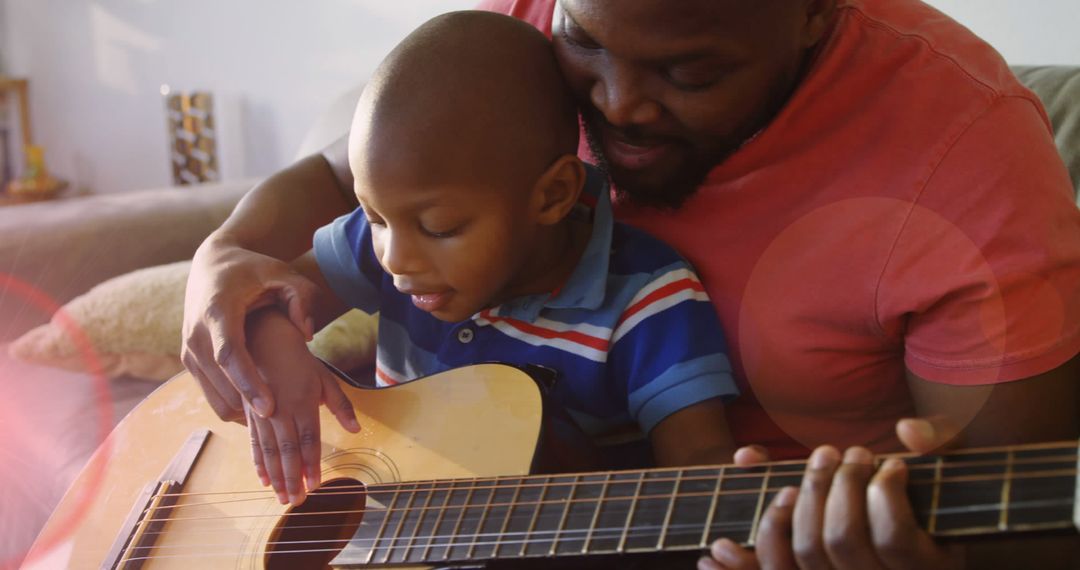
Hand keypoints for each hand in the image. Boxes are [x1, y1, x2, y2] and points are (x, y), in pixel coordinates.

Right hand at [182, 232, 318, 421]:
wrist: (212, 264)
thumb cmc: (253, 269)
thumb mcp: (282, 273)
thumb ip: (301, 297)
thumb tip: (307, 334)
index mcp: (217, 310)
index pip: (229, 355)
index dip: (249, 383)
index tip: (270, 409)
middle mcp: (196, 333)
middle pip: (221, 382)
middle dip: (250, 409)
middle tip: (284, 431)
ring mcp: (188, 349)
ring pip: (215, 396)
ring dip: (244, 413)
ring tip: (278, 426)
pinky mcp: (188, 360)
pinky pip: (211, 395)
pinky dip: (235, 406)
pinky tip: (262, 411)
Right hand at [244, 311, 359, 504]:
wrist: (262, 336)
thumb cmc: (298, 357)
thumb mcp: (324, 377)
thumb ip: (340, 404)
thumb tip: (356, 429)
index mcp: (303, 402)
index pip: (309, 440)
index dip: (312, 464)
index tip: (316, 485)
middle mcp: (281, 410)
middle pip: (287, 451)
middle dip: (292, 478)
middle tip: (296, 502)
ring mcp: (262, 412)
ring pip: (269, 451)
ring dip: (276, 476)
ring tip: (281, 498)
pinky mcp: (248, 412)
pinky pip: (253, 442)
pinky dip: (258, 462)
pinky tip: (262, 479)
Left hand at [699, 419, 964, 569]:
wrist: (918, 533)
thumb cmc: (933, 494)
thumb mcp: (948, 465)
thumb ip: (941, 441)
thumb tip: (908, 433)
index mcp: (926, 562)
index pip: (894, 537)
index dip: (884, 495)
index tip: (889, 463)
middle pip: (840, 541)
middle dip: (830, 487)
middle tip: (837, 453)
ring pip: (805, 556)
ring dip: (790, 510)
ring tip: (793, 484)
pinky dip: (740, 566)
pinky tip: (717, 549)